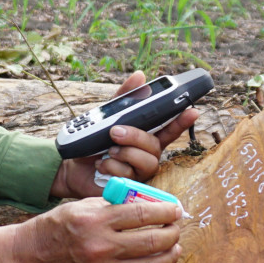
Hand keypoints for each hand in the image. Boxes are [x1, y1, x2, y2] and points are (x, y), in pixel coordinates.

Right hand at [0, 195, 181, 262]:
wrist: (25, 260)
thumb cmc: (51, 230)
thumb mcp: (77, 208)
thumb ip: (109, 206)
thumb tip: (142, 204)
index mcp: (95, 221)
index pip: (143, 213)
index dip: (166, 210)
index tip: (174, 210)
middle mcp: (102, 248)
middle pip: (154, 240)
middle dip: (172, 232)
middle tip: (175, 228)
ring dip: (171, 255)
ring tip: (174, 248)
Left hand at [48, 70, 200, 200]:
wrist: (71, 165)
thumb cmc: (93, 142)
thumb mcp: (107, 116)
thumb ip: (124, 98)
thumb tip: (140, 76)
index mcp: (145, 137)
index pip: (169, 129)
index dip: (182, 121)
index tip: (192, 111)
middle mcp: (146, 155)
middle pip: (155, 145)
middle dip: (136, 136)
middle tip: (115, 132)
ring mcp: (138, 172)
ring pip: (146, 162)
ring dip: (124, 153)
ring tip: (108, 150)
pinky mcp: (128, 186)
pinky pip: (129, 175)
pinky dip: (112, 166)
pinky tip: (101, 165)